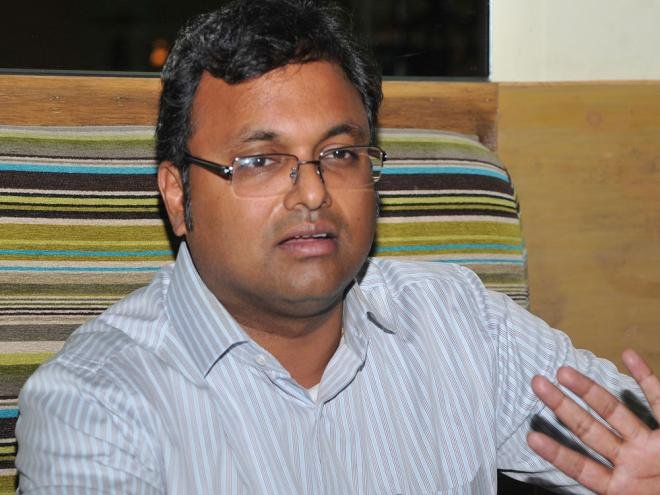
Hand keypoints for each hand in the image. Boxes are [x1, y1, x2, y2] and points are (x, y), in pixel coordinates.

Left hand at [528, 349, 659, 493]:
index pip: (583, 469)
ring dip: (589, 390)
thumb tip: (578, 490)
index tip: (531, 436)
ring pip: (616, 412)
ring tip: (562, 370)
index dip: (558, 454)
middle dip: (562, 407)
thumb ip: (605, 488)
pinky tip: (629, 355)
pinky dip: (646, 378)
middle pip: (590, 431)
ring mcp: (653, 446)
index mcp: (622, 487)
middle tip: (536, 382)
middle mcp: (633, 462)